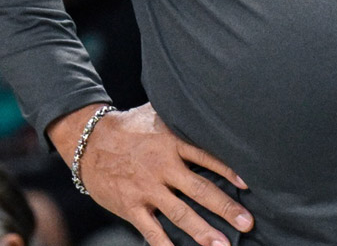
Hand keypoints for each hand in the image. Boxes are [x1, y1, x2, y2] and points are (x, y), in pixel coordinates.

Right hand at [55, 103, 252, 245]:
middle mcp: (162, 167)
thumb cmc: (128, 127)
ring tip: (223, 244)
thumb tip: (208, 104)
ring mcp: (146, 189)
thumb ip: (181, 115)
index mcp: (171, 143)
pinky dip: (166, 245)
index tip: (248, 184)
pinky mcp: (131, 206)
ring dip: (203, 231)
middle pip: (199, 190)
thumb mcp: (156, 113)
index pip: (206, 157)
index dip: (228, 170)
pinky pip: (152, 231)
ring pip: (180, 213)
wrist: (88, 141)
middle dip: (225, 207)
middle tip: (247, 222)